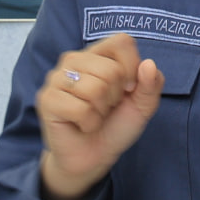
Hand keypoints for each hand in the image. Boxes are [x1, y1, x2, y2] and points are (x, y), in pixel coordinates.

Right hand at [36, 32, 164, 199]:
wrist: (94, 157)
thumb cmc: (114, 126)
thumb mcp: (142, 105)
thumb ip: (151, 84)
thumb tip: (148, 64)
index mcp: (97, 54)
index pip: (122, 42)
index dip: (131, 67)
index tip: (128, 89)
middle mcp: (73, 60)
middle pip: (110, 70)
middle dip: (116, 97)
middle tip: (105, 108)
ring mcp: (56, 78)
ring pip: (95, 89)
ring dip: (101, 112)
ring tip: (93, 116)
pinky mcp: (47, 99)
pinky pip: (80, 108)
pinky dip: (88, 123)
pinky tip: (82, 125)